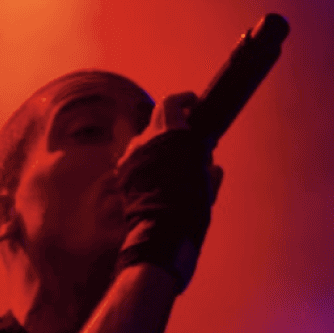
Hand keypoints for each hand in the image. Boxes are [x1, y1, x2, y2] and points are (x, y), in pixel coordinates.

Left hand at [114, 92, 224, 293]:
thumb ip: (208, 172)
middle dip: (171, 128)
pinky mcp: (121, 173)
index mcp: (170, 134)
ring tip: (170, 163)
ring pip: (144, 141)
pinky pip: (134, 160)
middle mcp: (146, 139)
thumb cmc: (188, 207)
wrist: (160, 232)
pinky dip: (145, 163)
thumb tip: (212, 167)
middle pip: (157, 122)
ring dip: (156, 146)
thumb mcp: (206, 187)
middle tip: (185, 139)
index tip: (193, 104)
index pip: (171, 104)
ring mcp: (130, 155)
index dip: (183, 101)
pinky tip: (155, 177)